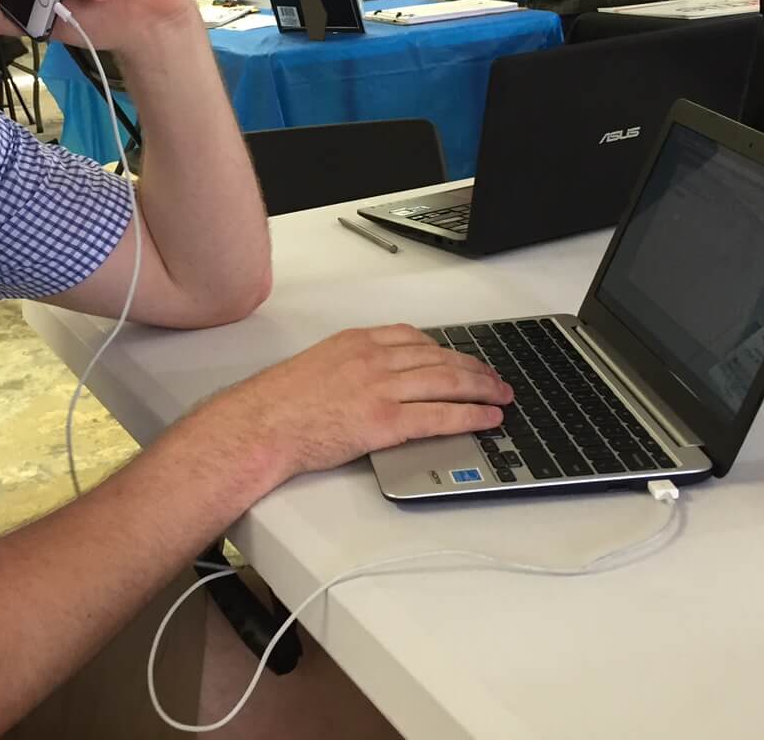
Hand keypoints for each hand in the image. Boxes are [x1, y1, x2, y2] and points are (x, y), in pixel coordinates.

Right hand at [193, 325, 511, 484]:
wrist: (261, 425)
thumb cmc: (278, 404)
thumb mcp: (316, 367)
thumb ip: (349, 367)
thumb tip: (370, 383)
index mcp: (356, 342)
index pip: (414, 338)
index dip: (446, 349)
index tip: (461, 357)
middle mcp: (374, 358)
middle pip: (438, 357)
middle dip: (474, 368)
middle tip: (495, 378)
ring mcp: (382, 388)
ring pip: (446, 382)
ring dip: (481, 389)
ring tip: (502, 396)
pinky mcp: (386, 421)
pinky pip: (440, 415)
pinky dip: (470, 415)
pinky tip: (487, 418)